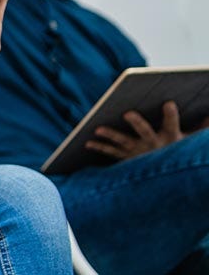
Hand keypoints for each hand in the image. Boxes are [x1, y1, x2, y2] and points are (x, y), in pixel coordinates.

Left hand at [85, 102, 208, 160]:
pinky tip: (87, 143)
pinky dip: (100, 148)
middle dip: (137, 123)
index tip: (168, 103)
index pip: (172, 125)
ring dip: (110, 135)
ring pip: (124, 142)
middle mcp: (153, 145)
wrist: (165, 181)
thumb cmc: (178, 154)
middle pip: (145, 133)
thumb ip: (201, 128)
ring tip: (97, 128)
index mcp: (170, 138)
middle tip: (127, 113)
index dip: (170, 115)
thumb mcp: (192, 142)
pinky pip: (112, 153)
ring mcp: (138, 152)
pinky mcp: (127, 158)